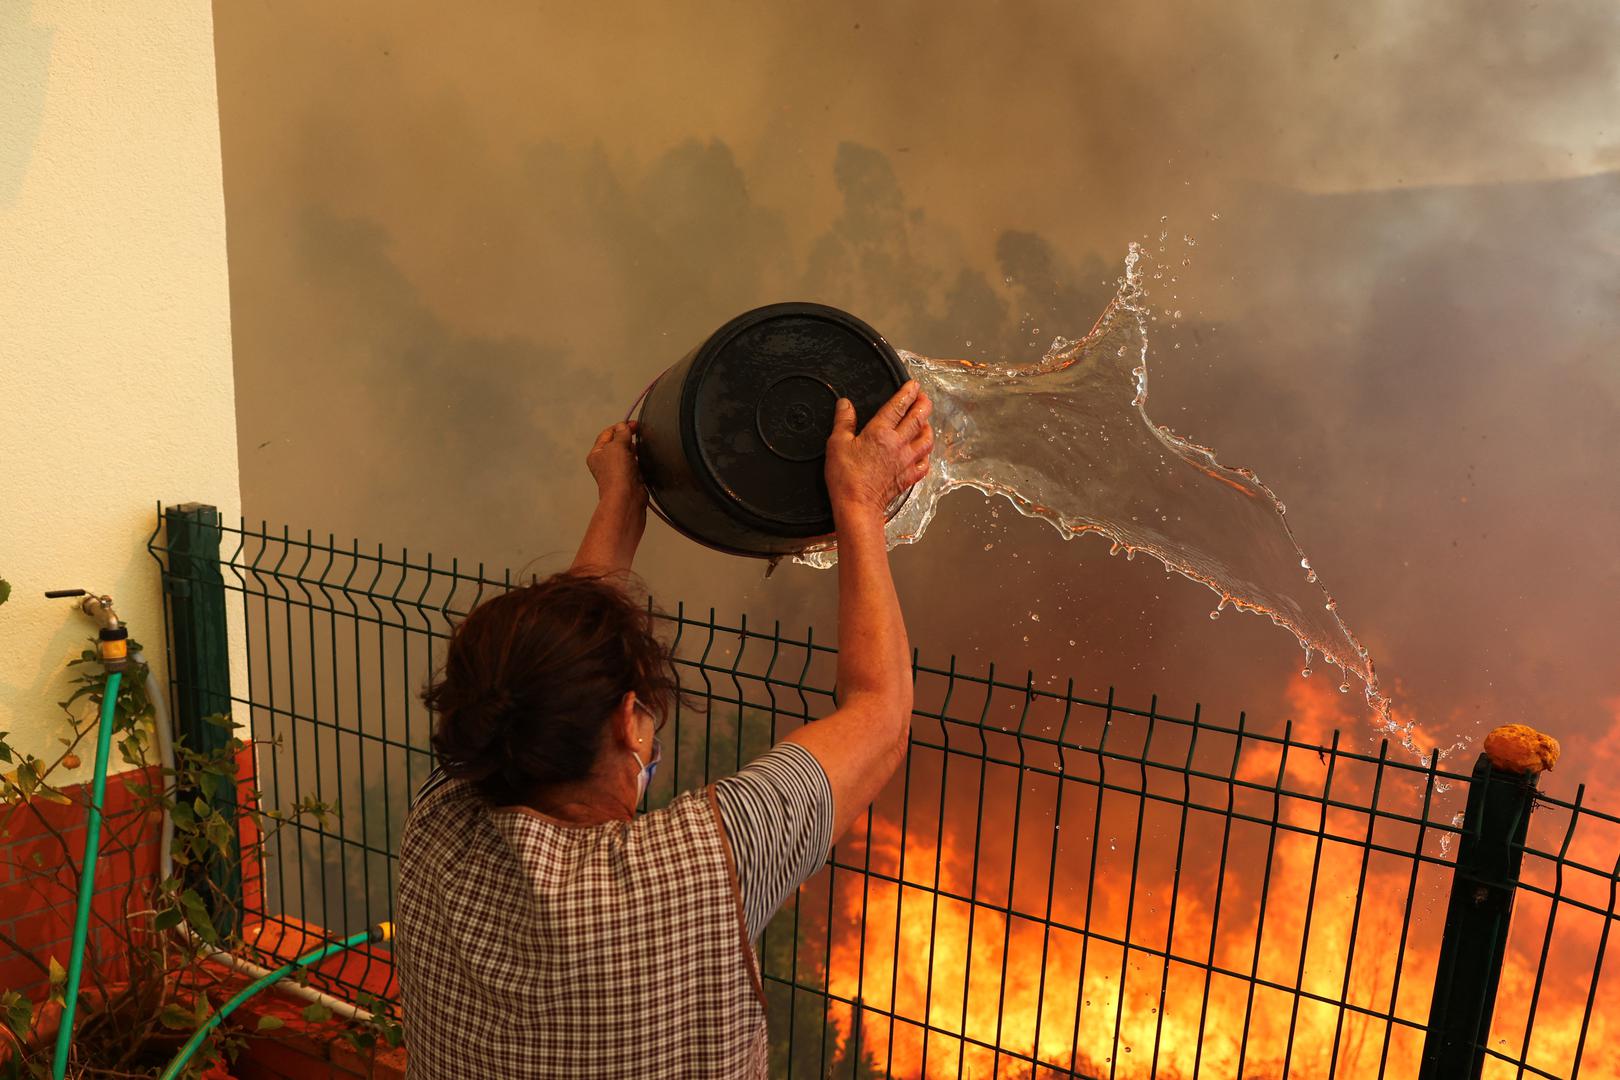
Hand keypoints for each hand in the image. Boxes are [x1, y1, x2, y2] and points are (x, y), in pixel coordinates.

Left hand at [586, 421, 646, 507]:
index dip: (619, 427)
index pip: (607, 434)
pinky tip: (645, 458)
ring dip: (634, 450)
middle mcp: (605, 462)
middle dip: (627, 438)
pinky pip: (634, 464)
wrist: (626, 497)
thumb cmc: (617, 470)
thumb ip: (621, 434)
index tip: (634, 424)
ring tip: (642, 447)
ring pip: (627, 454)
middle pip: (617, 444)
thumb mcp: (617, 446)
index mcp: (596, 453)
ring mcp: (617, 471)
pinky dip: (639, 460)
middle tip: (638, 435)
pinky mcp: (629, 478)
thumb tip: (622, 426)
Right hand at [824, 381, 932, 518]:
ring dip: (928, 427)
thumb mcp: (837, 444)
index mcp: (880, 432)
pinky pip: (925, 463)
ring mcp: (907, 461)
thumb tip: (845, 405)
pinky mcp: (909, 477)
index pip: (899, 406)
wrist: (858, 506)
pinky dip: (926, 454)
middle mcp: (899, 444)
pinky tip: (922, 452)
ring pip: (927, 439)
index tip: (913, 385)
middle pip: (919, 418)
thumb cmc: (846, 478)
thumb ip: (843, 422)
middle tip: (923, 397)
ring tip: (925, 422)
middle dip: (923, 404)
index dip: (908, 392)